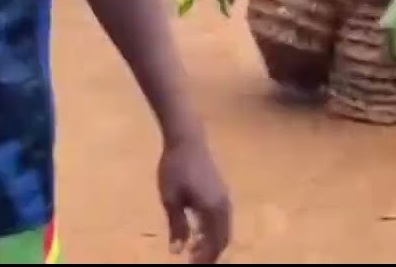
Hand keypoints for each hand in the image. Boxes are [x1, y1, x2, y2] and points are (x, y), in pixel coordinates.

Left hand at [158, 137, 230, 263]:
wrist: (187, 139)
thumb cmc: (176, 168)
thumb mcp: (171, 199)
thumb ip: (177, 226)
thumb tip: (177, 251)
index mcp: (212, 210)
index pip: (213, 243)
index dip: (204, 258)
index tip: (192, 265)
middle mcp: (223, 206)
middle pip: (223, 238)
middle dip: (211, 253)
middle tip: (195, 262)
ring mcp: (224, 197)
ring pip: (224, 228)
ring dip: (213, 242)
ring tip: (196, 250)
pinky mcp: (220, 190)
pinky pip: (222, 218)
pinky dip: (214, 230)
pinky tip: (199, 230)